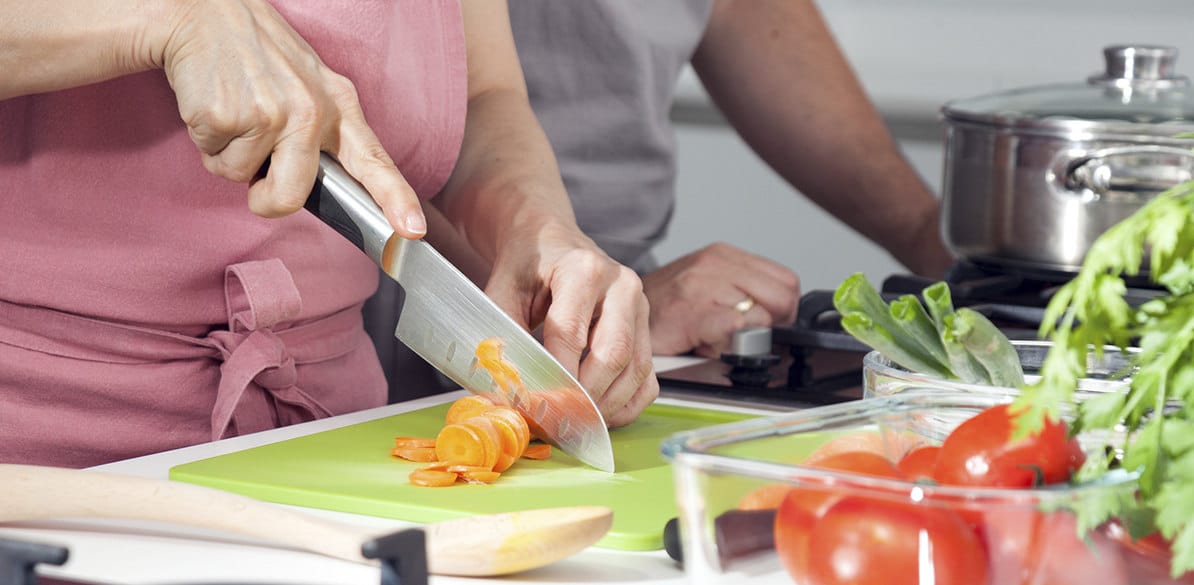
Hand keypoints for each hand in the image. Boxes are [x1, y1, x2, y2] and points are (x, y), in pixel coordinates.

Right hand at [161, 0, 425, 236]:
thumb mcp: (308, 83)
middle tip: (255, 168)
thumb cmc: (255, 54)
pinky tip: (214, 102)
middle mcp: (311, 111)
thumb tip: (321, 187)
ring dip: (228, 155)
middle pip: (290, 198)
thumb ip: (322, 132)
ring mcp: (271, 114)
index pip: (374, 161)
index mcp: (338, 104)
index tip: (412, 230)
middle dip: (265, 198)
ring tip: (234, 110)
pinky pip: (214, 160)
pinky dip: (207, 140)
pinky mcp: (228, 116)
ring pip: (242, 179)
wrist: (202, 10)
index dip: (396, 200)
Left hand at [484, 222, 656, 427]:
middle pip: (613, 354)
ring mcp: (640, 307)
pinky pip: (648, 377)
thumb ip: (501, 334)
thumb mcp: (503, 289)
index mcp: (583, 269)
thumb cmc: (529, 265)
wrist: (552, 242)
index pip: (570, 333)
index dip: (554, 375)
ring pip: (636, 370)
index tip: (536, 405)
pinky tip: (600, 414)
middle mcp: (621, 286)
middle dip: (585, 397)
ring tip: (576, 424)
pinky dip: (627, 404)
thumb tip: (504, 386)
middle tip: (558, 423)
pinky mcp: (647, 328)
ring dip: (607, 406)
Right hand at [643, 243, 799, 357]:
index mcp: (723, 256)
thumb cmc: (664, 310)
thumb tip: (781, 325)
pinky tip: (706, 344)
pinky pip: (739, 328)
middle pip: (783, 297)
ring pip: (763, 316)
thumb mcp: (708, 290)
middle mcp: (715, 263)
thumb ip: (743, 297)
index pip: (785, 281)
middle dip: (772, 325)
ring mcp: (702, 284)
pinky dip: (729, 345)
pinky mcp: (692, 310)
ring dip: (746, 337)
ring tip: (716, 339)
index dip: (782, 311)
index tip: (765, 325)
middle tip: (745, 337)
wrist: (617, 314)